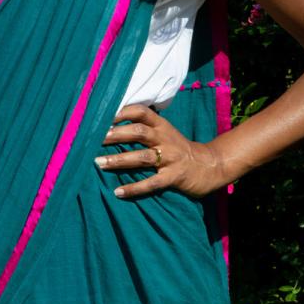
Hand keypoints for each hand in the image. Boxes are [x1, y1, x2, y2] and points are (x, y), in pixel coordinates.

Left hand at [95, 104, 227, 201]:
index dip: (122, 112)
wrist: (209, 166)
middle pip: (139, 132)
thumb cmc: (179, 149)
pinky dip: (134, 188)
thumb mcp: (166, 133)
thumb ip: (146, 128)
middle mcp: (165, 139)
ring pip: (142, 157)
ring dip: (119, 160)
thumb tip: (112, 126)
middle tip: (93, 139)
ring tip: (99, 162)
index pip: (141, 111)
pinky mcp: (174, 177)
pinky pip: (152, 183)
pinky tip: (118, 192)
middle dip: (116, 135)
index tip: (102, 115)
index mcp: (162, 126)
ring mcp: (171, 158)